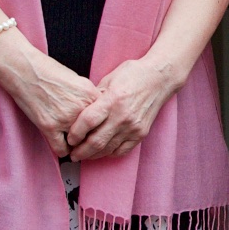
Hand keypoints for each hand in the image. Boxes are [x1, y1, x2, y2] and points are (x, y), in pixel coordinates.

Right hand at [0, 43, 102, 157]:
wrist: (25, 70)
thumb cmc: (50, 72)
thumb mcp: (79, 80)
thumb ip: (90, 98)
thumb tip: (98, 113)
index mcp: (91, 95)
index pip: (105, 119)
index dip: (101, 125)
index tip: (96, 130)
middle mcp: (81, 108)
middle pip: (94, 133)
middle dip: (90, 137)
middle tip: (85, 140)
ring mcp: (65, 119)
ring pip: (80, 144)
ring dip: (76, 145)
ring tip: (73, 143)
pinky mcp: (49, 127)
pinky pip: (61, 149)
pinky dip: (63, 150)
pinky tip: (61, 144)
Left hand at [67, 55, 181, 159]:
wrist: (160, 78)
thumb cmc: (133, 74)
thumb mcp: (109, 79)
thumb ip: (94, 97)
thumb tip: (79, 112)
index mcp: (112, 99)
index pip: (88, 121)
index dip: (75, 133)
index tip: (69, 138)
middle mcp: (123, 116)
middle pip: (96, 141)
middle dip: (81, 151)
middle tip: (72, 154)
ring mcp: (133, 127)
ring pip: (108, 149)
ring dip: (93, 155)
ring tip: (83, 155)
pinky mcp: (141, 133)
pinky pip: (122, 150)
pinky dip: (110, 153)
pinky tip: (102, 152)